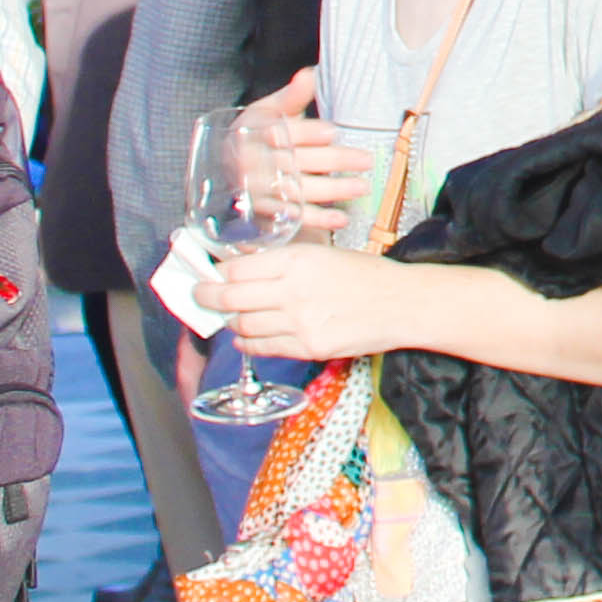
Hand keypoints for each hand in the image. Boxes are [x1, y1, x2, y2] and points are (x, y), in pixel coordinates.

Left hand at [209, 233, 430, 367]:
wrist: (401, 303)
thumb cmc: (366, 274)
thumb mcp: (324, 254)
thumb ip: (284, 263)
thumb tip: (243, 270)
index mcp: (298, 259)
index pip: (237, 269)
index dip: (216, 274)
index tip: (207, 275)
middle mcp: (293, 290)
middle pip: (231, 297)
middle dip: (207, 298)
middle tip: (199, 297)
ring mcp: (299, 322)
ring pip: (243, 325)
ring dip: (231, 321)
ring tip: (229, 317)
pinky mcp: (307, 347)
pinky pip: (263, 347)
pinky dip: (248, 342)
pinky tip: (246, 335)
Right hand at [238, 75, 378, 237]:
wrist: (223, 170)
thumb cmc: (255, 135)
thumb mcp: (267, 112)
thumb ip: (291, 97)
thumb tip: (310, 74)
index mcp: (256, 134)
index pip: (283, 133)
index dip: (307, 132)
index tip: (331, 132)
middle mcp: (256, 163)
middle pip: (298, 161)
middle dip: (334, 161)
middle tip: (366, 160)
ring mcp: (260, 190)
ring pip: (300, 190)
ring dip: (333, 190)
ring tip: (362, 187)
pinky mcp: (265, 213)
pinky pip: (293, 217)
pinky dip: (318, 219)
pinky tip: (341, 218)